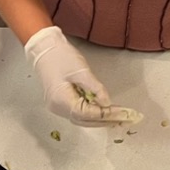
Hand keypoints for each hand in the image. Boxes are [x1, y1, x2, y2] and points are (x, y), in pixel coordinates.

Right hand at [24, 26, 142, 126]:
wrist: (45, 49)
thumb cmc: (62, 57)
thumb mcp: (82, 71)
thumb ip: (95, 89)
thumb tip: (108, 103)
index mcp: (61, 101)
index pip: (86, 114)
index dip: (104, 114)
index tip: (121, 113)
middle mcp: (58, 108)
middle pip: (84, 120)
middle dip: (104, 120)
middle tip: (123, 118)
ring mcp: (58, 106)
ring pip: (81, 118)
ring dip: (99, 118)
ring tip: (116, 117)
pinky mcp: (60, 102)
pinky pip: (78, 112)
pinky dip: (91, 112)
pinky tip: (102, 110)